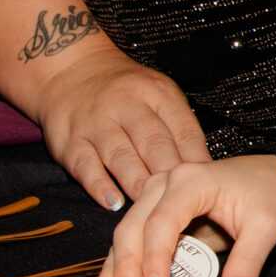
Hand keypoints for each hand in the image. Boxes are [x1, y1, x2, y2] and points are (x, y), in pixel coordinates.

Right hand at [28, 48, 210, 211]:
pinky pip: (85, 166)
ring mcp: (96, 123)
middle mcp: (126, 106)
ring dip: (138, 183)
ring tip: (152, 206)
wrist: (71, 70)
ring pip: (120, 156)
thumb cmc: (126, 92)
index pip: (183, 129)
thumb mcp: (159, 94)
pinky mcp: (69, 141)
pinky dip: (99, 186)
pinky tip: (114, 202)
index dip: (196, 159)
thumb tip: (203, 170)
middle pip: (153, 143)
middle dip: (169, 173)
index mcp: (157, 94)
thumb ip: (179, 128)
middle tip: (182, 200)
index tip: (206, 184)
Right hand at [96, 157, 275, 276]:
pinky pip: (134, 238)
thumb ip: (248, 260)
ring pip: (126, 233)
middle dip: (127, 268)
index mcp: (192, 180)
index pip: (163, 222)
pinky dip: (121, 263)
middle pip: (134, 227)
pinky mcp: (154, 210)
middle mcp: (165, 182)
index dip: (156, 259)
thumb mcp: (266, 227)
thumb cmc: (268, 195)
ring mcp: (155, 194)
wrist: (271, 178)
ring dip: (115, 268)